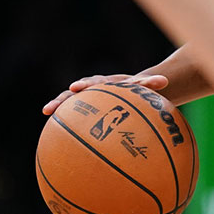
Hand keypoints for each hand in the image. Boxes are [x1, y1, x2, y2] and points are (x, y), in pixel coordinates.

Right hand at [42, 73, 169, 114]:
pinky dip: (61, 119)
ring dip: (59, 104)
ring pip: (69, 100)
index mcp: (108, 82)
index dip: (88, 84)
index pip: (97, 81)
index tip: (78, 87)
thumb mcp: (142, 88)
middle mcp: (93, 88)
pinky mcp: (81, 108)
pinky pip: (69, 114)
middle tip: (61, 100)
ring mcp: (85, 97)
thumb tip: (166, 81)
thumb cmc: (136, 91)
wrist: (128, 91)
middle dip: (70, 94)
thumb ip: (150, 84)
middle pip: (79, 90)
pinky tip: (51, 133)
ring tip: (47, 110)